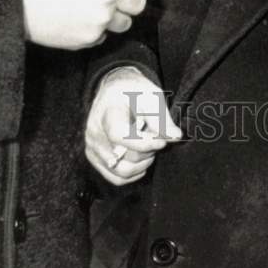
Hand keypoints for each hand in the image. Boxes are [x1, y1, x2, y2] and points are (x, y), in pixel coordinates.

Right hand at [16, 0, 165, 49]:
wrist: (16, 4)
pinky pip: (104, 37)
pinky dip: (96, 31)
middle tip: (117, 0)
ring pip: (125, 23)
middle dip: (131, 1)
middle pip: (139, 3)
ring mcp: (101, 19)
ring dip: (114, 18)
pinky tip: (76, 22)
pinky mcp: (90, 39)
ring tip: (91, 12)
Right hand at [85, 68, 181, 185]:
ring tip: (149, 148)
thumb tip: (175, 137)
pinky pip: (116, 178)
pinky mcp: (94, 158)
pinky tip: (141, 159)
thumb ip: (162, 118)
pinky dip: (132, 174)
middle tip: (157, 139)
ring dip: (141, 164)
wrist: (115, 90)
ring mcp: (92, 147)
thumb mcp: (151, 96)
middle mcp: (94, 132)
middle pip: (125, 156)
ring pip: (121, 171)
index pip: (120, 136)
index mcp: (108, 112)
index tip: (162, 141)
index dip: (144, 143)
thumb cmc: (134, 91)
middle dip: (148, 151)